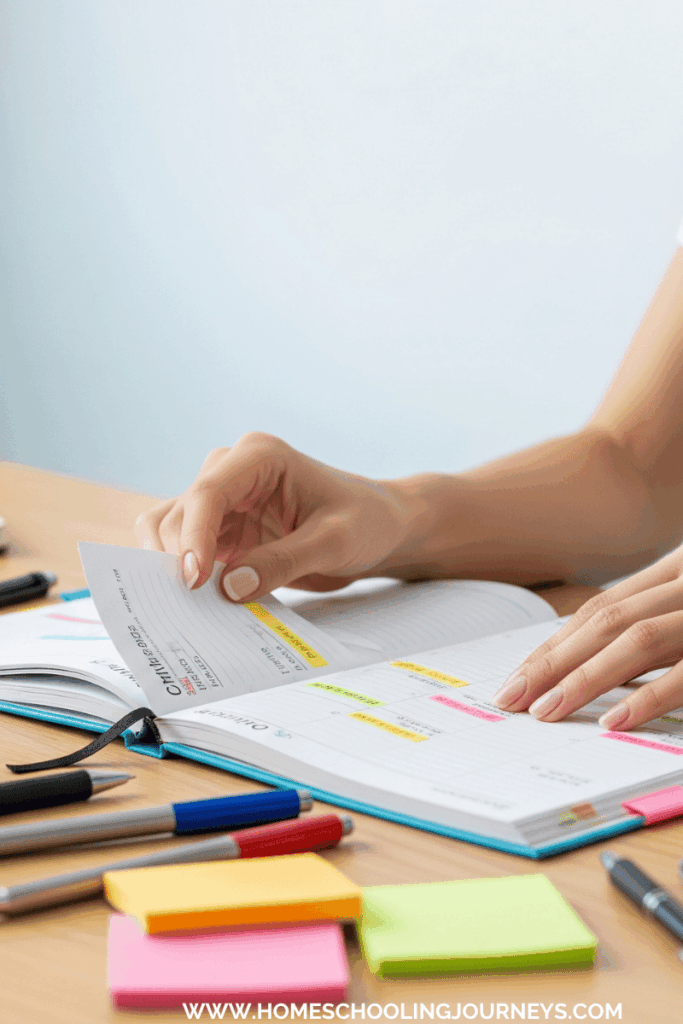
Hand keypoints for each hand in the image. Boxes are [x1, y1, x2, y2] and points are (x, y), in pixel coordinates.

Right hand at [134, 433, 412, 601]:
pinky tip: (196, 605)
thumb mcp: (334, 542)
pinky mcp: (222, 529)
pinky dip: (182, 575)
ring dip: (170, 566)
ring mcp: (223, 501)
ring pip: (169, 529)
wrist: (379, 529)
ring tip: (189, 608)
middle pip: (180, 512)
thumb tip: (229, 588)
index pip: (208, 492)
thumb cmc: (365, 521)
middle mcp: (232, 472)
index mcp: (259, 457)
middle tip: (189, 606)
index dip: (193, 537)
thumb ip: (284, 562)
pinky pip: (184, 550)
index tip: (194, 581)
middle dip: (176, 557)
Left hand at [493, 544, 682, 728]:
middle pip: (606, 622)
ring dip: (585, 678)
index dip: (556, 645)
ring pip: (637, 639)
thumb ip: (654, 622)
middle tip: (513, 698)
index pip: (600, 609)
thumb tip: (593, 664)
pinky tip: (612, 720)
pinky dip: (647, 697)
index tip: (517, 678)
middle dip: (553, 663)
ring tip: (546, 710)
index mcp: (674, 571)